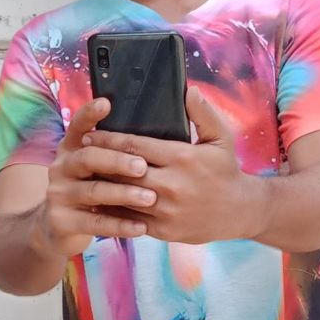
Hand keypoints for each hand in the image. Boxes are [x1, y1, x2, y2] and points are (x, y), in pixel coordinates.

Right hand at [32, 98, 157, 256]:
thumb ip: (114, 151)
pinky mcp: (61, 221)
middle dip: (117, 161)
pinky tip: (141, 227)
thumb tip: (151, 133)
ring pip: (93, 191)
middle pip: (88, 158)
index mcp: (71, 148)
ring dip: (123, 194)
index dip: (90, 114)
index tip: (107, 103)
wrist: (57, 228)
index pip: (78, 126)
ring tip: (150, 198)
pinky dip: (119, 225)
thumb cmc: (90, 188)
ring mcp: (58, 194)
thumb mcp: (96, 168)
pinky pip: (94, 222)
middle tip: (142, 166)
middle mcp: (61, 167)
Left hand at [82, 87, 259, 243]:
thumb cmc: (226, 171)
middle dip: (99, 161)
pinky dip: (113, 210)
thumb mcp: (221, 138)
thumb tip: (188, 90)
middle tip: (81, 152)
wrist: (239, 212)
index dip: (109, 140)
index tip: (91, 134)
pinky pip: (130, 219)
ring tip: (83, 175)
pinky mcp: (163, 230)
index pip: (135, 146)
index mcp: (182, 158)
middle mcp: (172, 184)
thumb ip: (203, 113)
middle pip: (123, 171)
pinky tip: (98, 201)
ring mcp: (166, 210)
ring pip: (122, 196)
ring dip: (101, 186)